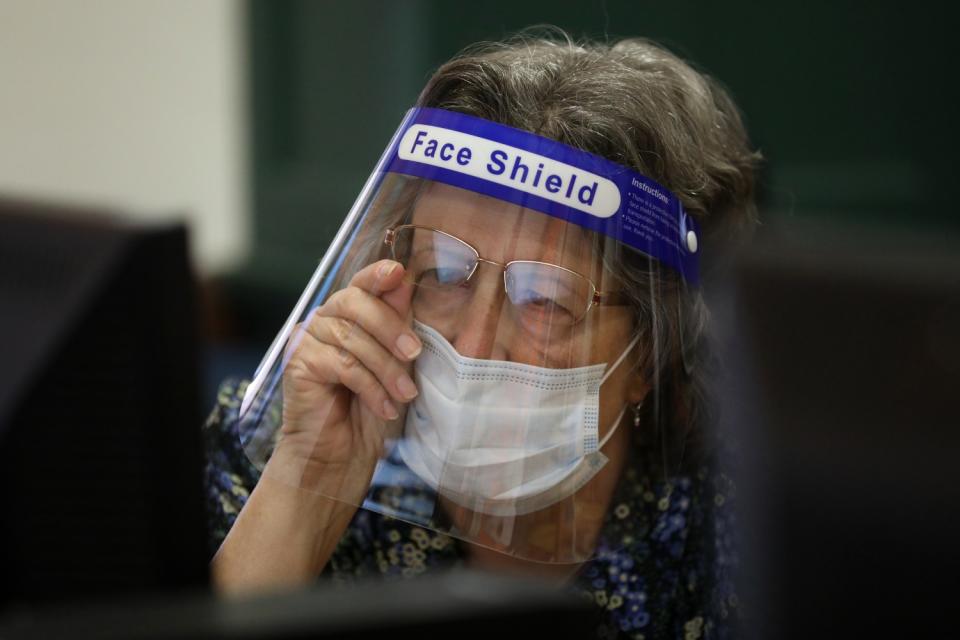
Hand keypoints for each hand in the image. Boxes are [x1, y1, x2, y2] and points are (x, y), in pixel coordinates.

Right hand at [268, 259, 420, 494]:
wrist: (341, 456)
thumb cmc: (371, 409)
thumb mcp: (396, 364)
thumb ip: (397, 323)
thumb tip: (403, 281)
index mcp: (348, 314)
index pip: (361, 283)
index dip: (378, 273)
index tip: (399, 271)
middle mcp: (324, 320)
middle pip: (355, 303)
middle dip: (390, 327)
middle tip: (414, 354)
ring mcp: (307, 340)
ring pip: (352, 338)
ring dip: (386, 369)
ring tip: (405, 395)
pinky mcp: (298, 363)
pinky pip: (342, 365)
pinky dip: (370, 387)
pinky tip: (384, 408)